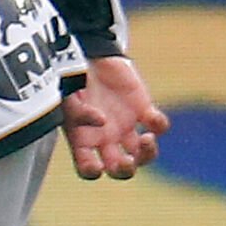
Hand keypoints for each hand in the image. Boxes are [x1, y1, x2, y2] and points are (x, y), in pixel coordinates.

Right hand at [62, 55, 168, 180]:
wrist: (90, 53)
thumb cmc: (72, 77)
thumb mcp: (67, 94)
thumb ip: (80, 111)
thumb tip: (101, 121)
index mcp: (82, 139)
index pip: (86, 168)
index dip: (92, 172)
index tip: (98, 166)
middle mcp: (105, 138)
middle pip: (118, 168)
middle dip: (125, 170)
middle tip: (128, 161)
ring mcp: (125, 126)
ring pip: (142, 154)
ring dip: (148, 153)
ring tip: (147, 138)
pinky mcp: (143, 110)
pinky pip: (158, 125)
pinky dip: (159, 124)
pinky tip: (151, 115)